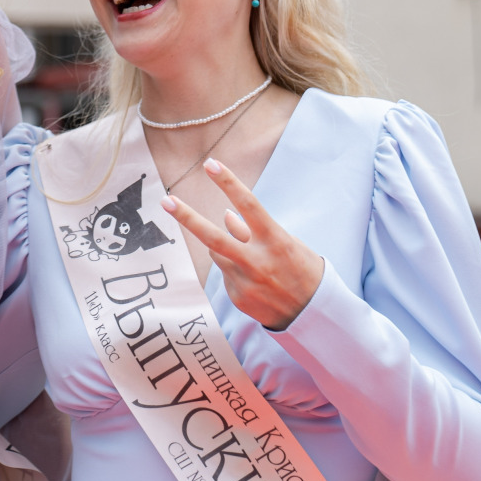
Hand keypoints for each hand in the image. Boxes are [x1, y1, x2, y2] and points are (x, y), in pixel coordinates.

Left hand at [160, 159, 323, 330]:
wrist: (314, 316)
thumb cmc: (302, 270)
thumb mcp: (287, 243)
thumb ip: (254, 230)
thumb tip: (226, 216)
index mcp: (275, 241)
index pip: (248, 205)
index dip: (228, 183)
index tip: (211, 164)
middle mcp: (257, 261)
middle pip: (213, 237)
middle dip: (187, 218)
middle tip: (166, 201)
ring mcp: (245, 282)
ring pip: (218, 253)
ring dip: (225, 247)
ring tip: (251, 258)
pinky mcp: (238, 297)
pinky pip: (226, 274)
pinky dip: (235, 270)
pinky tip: (256, 281)